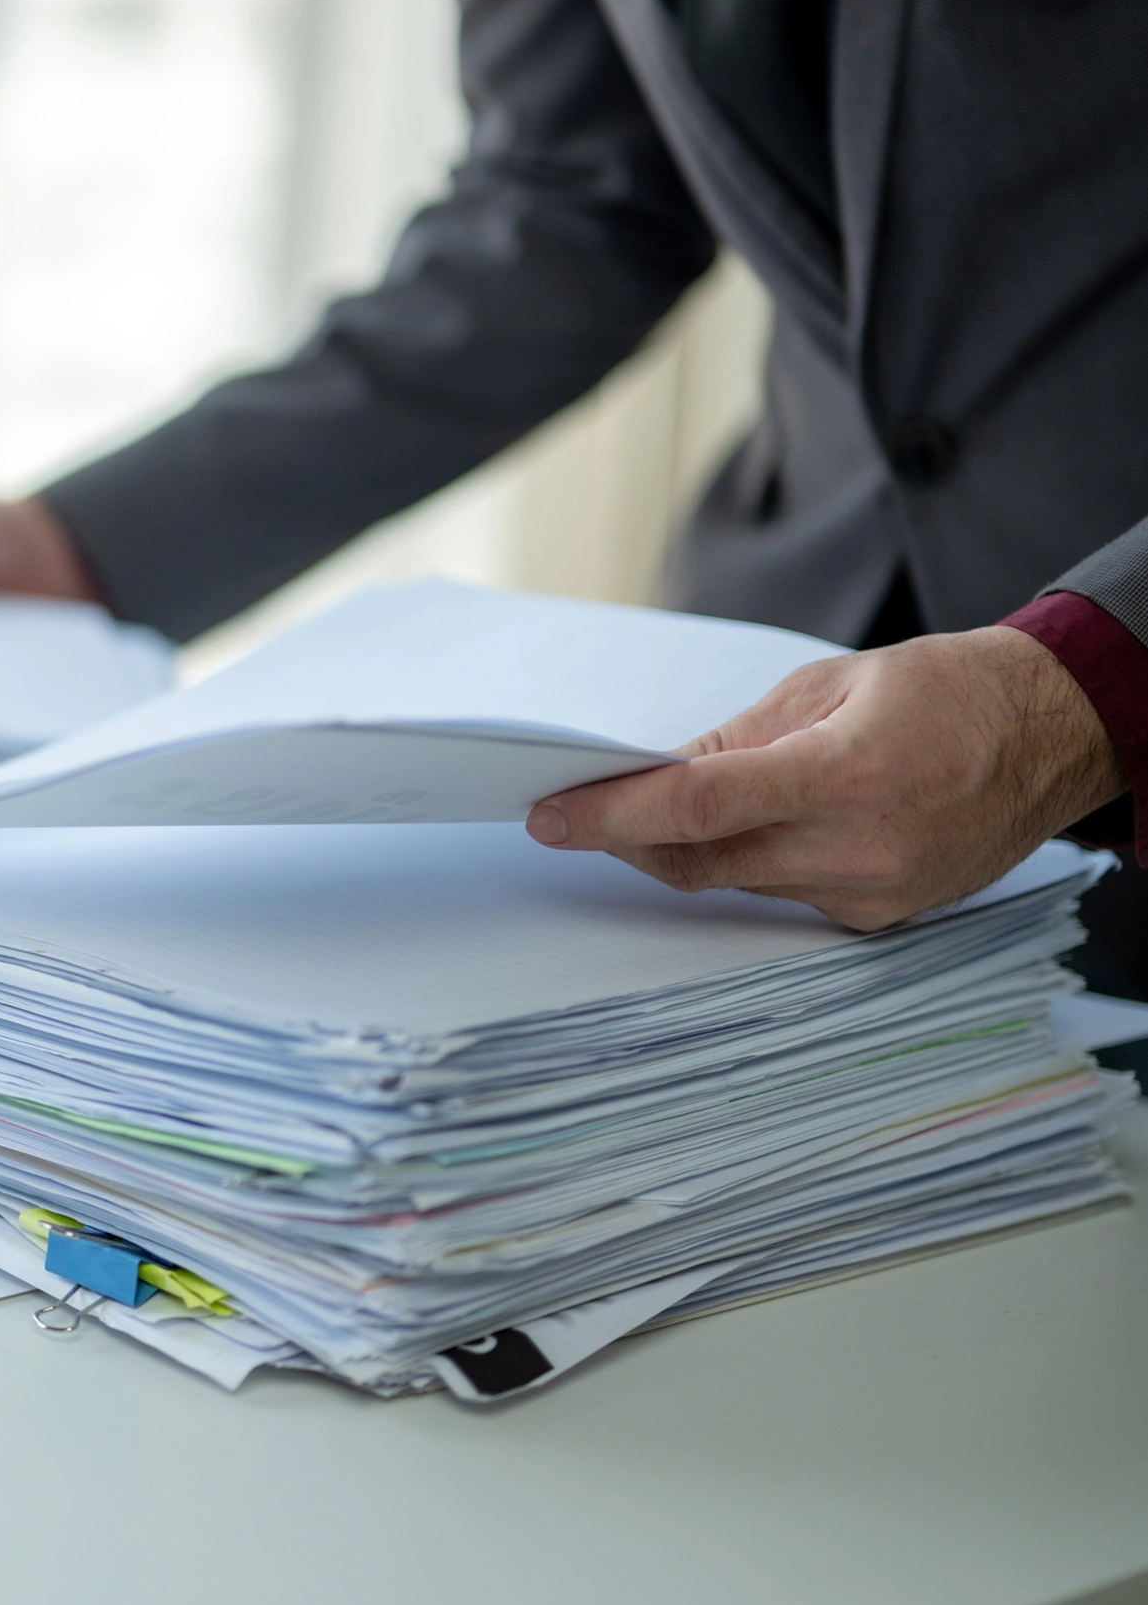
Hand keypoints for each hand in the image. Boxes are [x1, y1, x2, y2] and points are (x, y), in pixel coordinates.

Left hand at [525, 627, 1126, 930]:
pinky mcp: (878, 919)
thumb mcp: (829, 685)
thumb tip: (655, 772)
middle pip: (698, 862)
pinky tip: (758, 827)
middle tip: (581, 811)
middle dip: (630, 839)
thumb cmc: (948, 693)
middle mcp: (856, 848)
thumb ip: (735, 738)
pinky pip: (781, 896)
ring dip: (689, 850)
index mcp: (841, 774)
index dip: (611, 816)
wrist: (1052, 735)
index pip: (694, 807)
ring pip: (734, 884)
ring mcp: (869, 894)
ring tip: (667, 807)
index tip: (552, 816)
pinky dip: (752, 863)